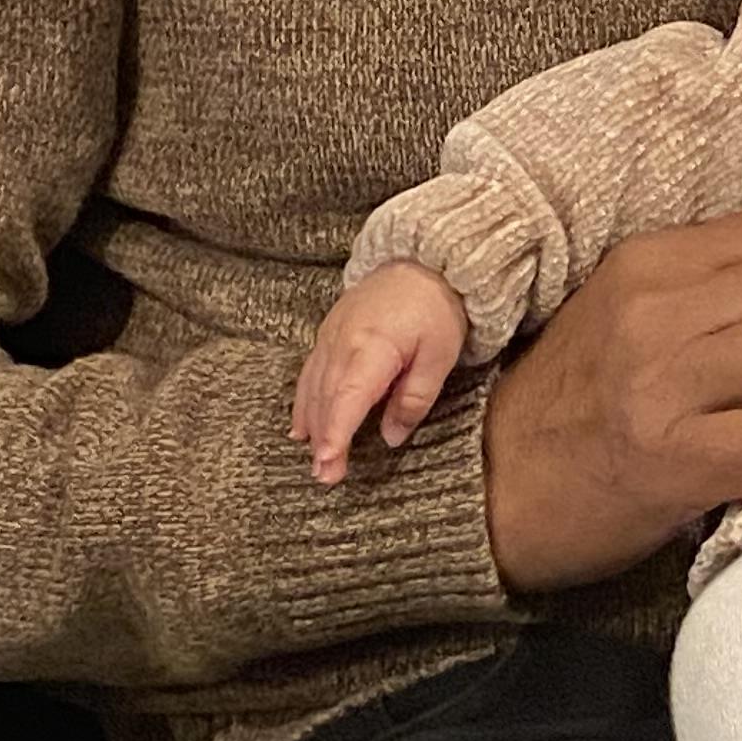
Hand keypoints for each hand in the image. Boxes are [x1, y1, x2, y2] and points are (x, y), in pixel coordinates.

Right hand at [292, 261, 471, 484]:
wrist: (422, 262)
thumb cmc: (437, 309)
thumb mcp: (440, 355)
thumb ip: (415, 398)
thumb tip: (391, 436)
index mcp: (373, 348)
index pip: (348, 398)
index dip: (336, 434)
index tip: (328, 464)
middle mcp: (343, 343)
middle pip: (327, 399)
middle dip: (323, 440)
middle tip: (325, 478)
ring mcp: (331, 336)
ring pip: (314, 388)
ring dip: (312, 425)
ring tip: (314, 460)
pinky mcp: (329, 333)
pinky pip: (310, 373)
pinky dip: (304, 402)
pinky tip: (301, 426)